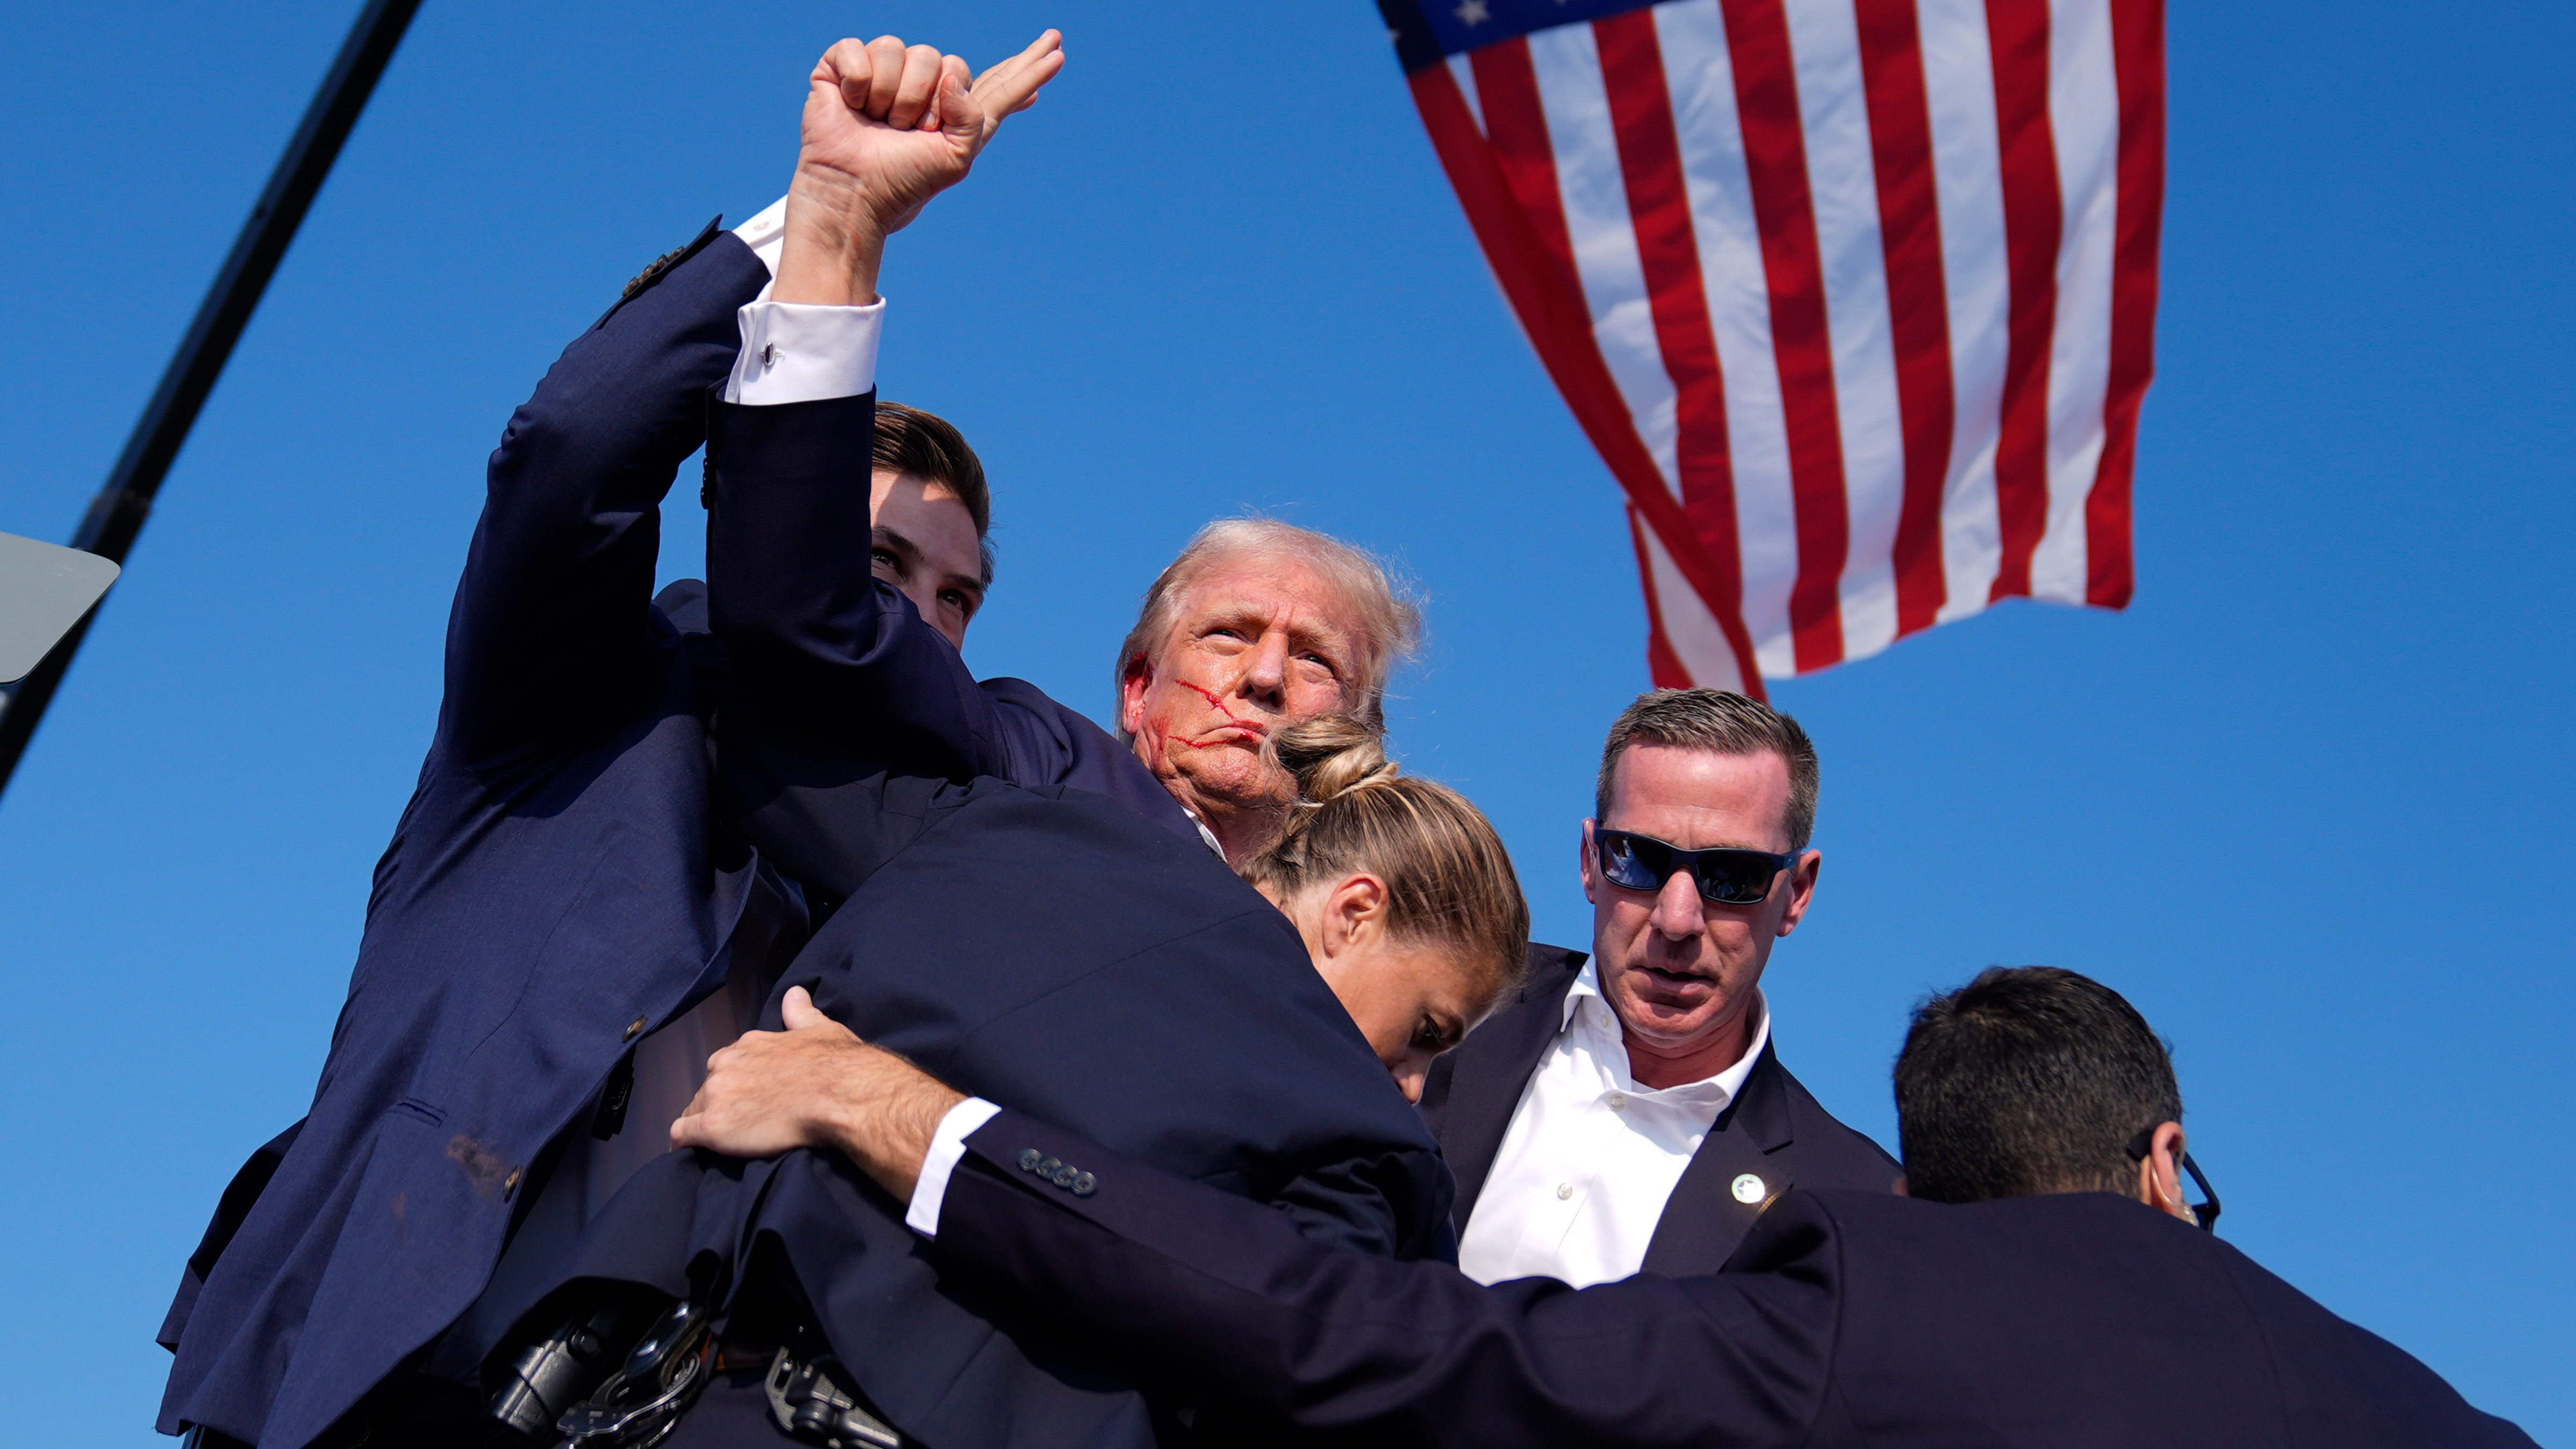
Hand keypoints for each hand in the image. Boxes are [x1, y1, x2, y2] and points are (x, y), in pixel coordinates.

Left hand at [670, 986, 963, 1198]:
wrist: (840, 1096)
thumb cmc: (837, 1065)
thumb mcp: (821, 1029)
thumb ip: (800, 1013)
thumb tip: (795, 993)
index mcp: (748, 1045)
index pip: (727, 1064)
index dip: (736, 1082)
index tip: (748, 1096)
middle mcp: (725, 1064)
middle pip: (709, 1086)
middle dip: (720, 1102)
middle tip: (741, 1120)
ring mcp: (716, 1095)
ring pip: (694, 1110)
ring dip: (704, 1122)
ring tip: (722, 1140)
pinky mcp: (713, 1127)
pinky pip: (682, 1135)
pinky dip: (685, 1142)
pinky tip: (692, 1151)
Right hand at [773, 31, 1065, 304]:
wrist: (852, 193)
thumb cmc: (901, 183)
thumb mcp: (956, 158)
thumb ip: (975, 117)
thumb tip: (951, 78)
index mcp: (957, 114)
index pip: (999, 83)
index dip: (1028, 67)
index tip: (1057, 47)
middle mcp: (925, 89)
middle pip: (950, 62)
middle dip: (932, 104)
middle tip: (912, 133)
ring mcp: (885, 74)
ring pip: (909, 50)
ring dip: (896, 97)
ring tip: (881, 124)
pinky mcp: (846, 67)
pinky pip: (862, 48)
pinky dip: (859, 80)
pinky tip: (854, 104)